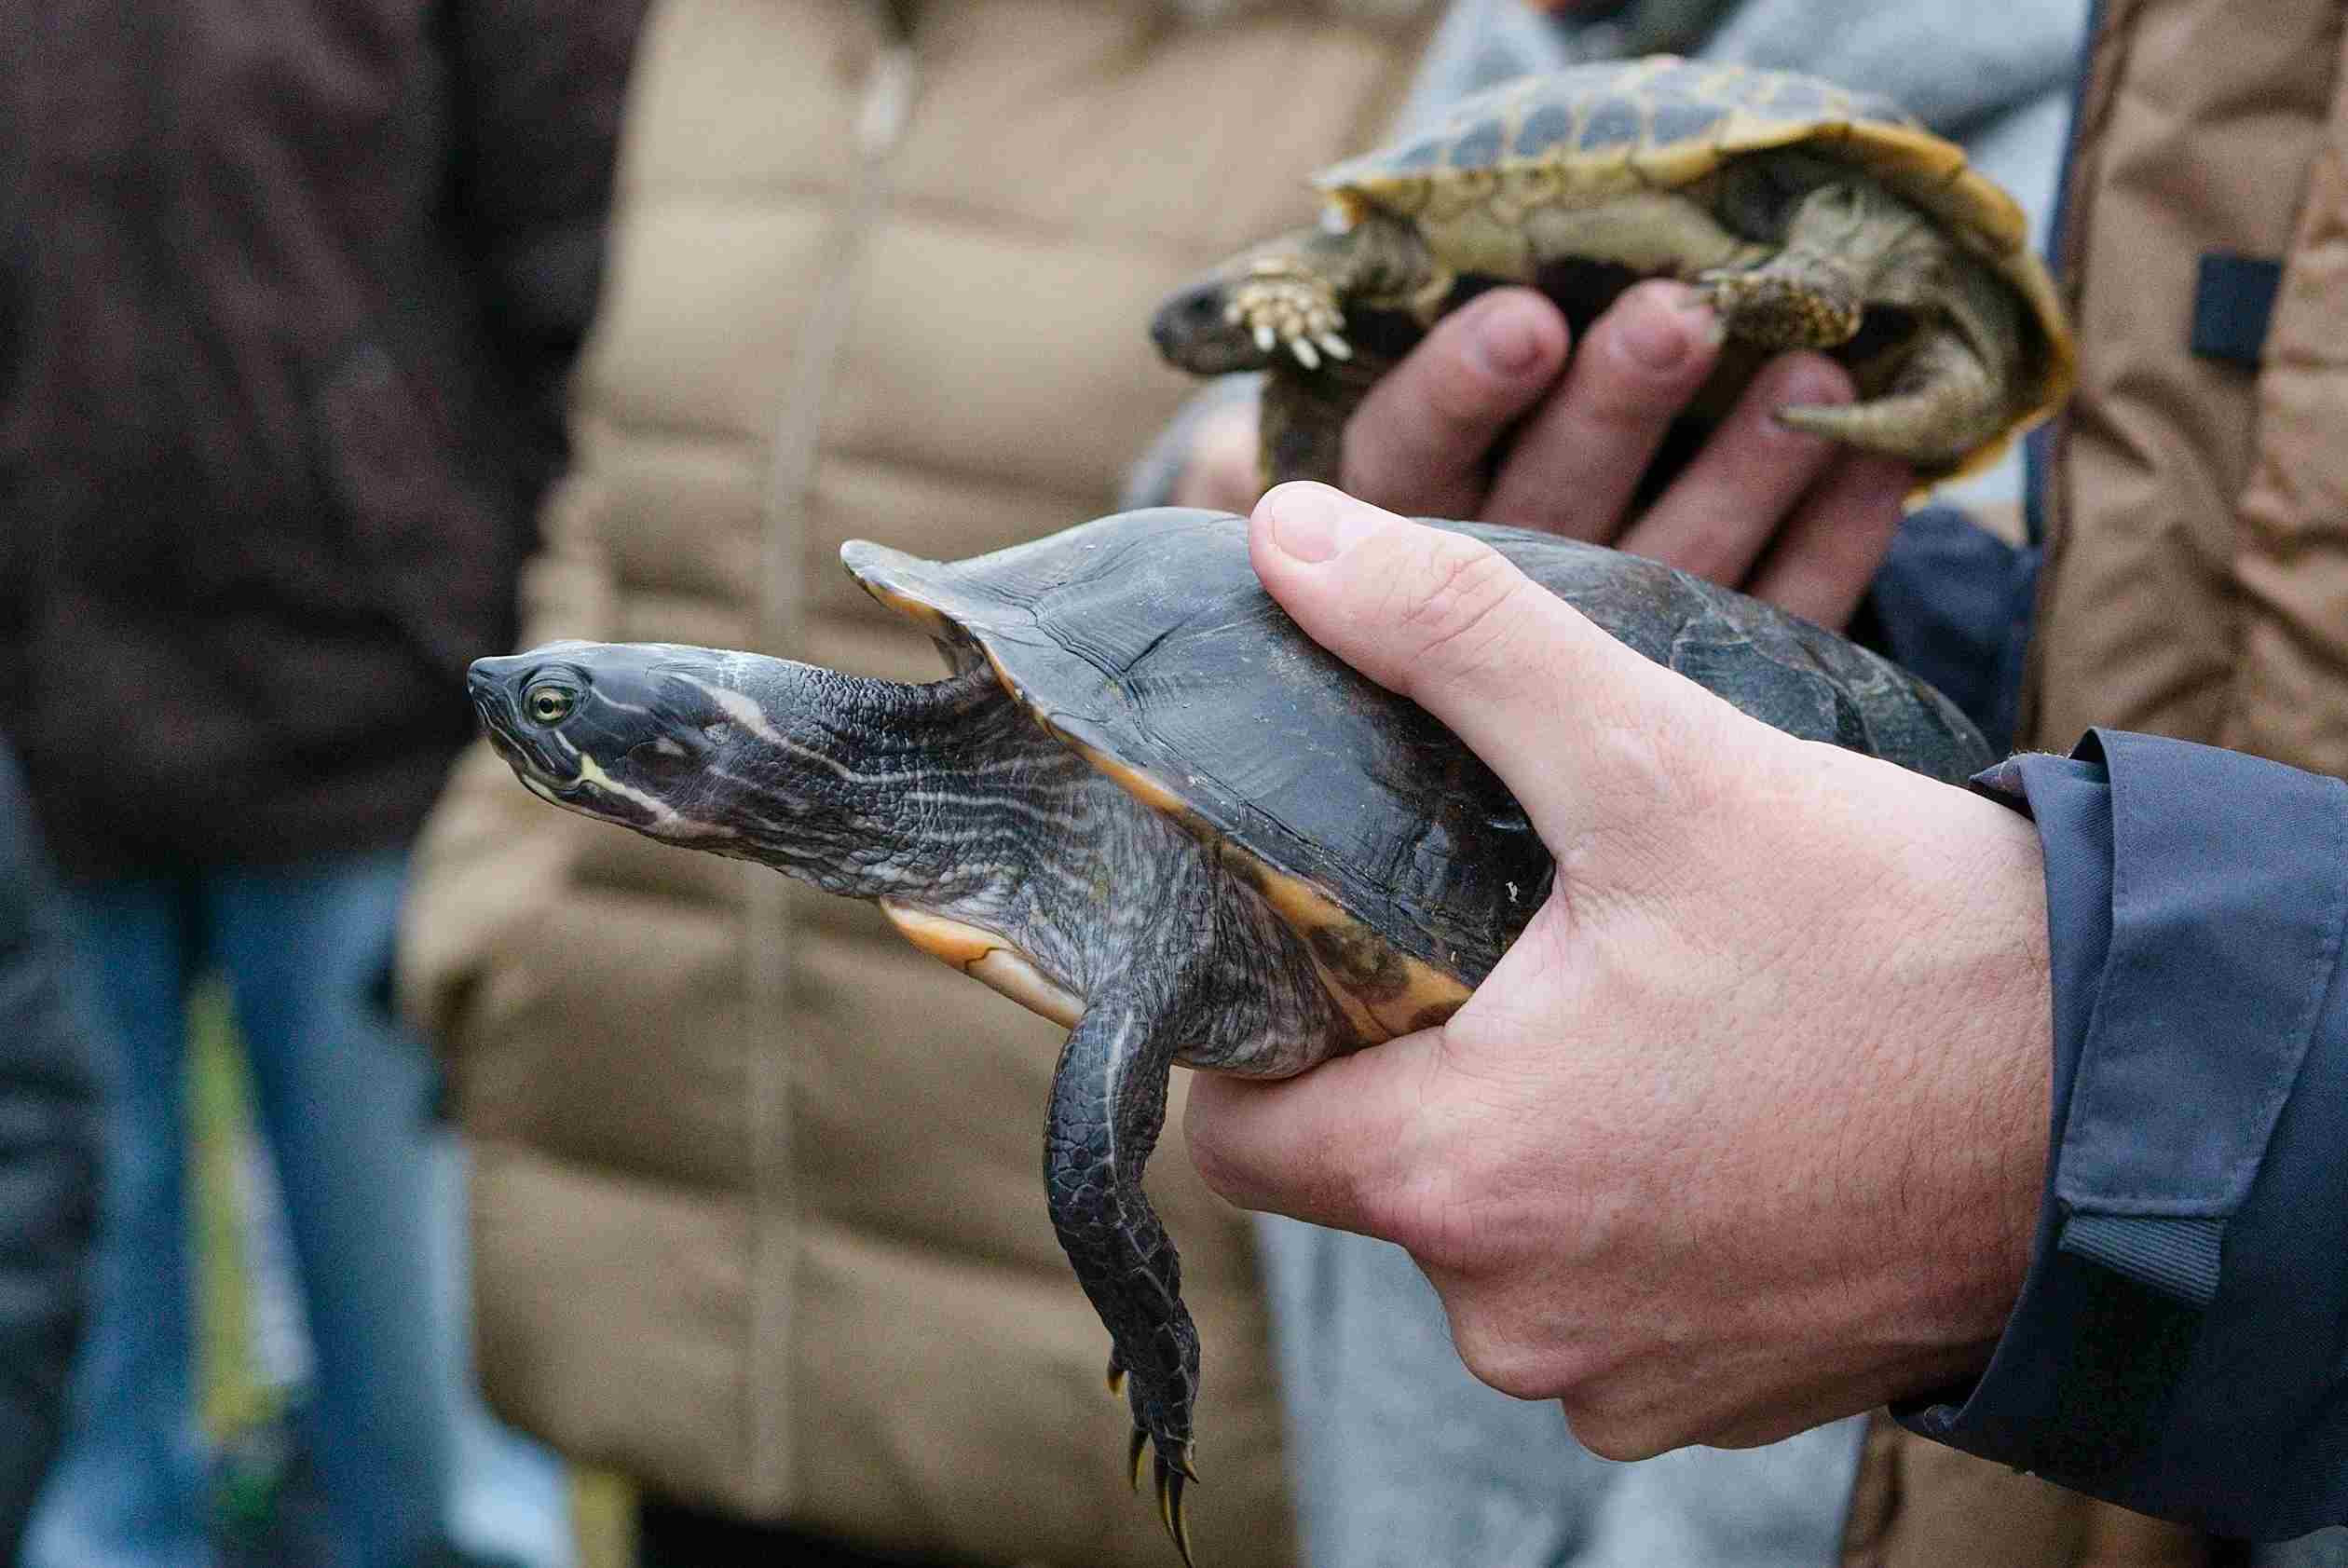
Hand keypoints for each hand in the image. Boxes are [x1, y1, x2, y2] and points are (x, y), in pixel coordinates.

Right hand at [1171, 283, 1912, 629]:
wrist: (1531, 661)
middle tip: (1677, 318)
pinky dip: (1832, 546)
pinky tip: (1881, 463)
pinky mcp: (1715, 695)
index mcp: (1404, 515)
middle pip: (1549, 510)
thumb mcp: (1441, 414)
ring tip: (1814, 374)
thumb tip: (1519, 287)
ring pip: (1672, 571)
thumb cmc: (1484, 451)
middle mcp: (1501, 593)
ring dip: (1745, 471)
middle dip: (1617, 409)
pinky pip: (1776, 626)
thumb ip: (1470, 362)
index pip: (1413, 457)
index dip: (1464, 392)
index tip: (1526, 321)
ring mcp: (1613, 658)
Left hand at [1184, 485, 2051, 1457]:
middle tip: (1507, 950)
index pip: (1241, 1140)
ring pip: (1489, 1243)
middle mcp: (1514, 1316)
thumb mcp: (1658, 761)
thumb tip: (1288, 531)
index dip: (1265, 1036)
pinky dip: (1629, 1219)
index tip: (1333, 949)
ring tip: (1628, 1022)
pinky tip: (1707, 1118)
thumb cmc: (1894, 939)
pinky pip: (1600, 1303)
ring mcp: (1618, 1377)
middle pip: (1370, 1183)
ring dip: (1530, 1144)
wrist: (2129, 1107)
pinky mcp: (1712, 1403)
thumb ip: (1454, 641)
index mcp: (1461, 1178)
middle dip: (1414, 1067)